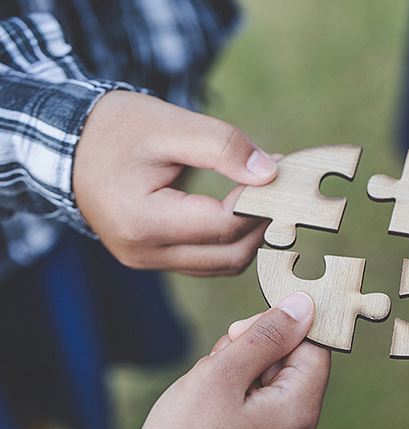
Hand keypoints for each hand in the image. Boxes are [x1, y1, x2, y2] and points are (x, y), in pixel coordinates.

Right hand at [73, 91, 278, 275]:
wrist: (69, 145)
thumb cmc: (116, 129)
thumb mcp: (170, 125)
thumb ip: (223, 146)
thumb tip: (271, 173)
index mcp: (143, 220)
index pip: (224, 224)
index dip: (260, 201)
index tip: (280, 173)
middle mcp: (143, 252)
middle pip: (229, 255)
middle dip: (262, 224)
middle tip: (281, 190)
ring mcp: (146, 261)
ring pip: (221, 265)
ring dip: (250, 236)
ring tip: (265, 199)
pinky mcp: (152, 258)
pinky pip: (205, 261)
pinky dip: (230, 241)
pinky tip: (243, 212)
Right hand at [131, 292, 330, 428]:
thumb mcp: (219, 378)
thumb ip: (264, 337)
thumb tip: (304, 305)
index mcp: (298, 413)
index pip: (314, 349)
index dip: (282, 328)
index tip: (244, 330)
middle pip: (290, 367)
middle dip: (252, 354)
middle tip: (216, 366)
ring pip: (270, 387)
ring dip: (238, 376)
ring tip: (205, 395)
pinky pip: (259, 412)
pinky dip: (235, 400)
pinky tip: (208, 411)